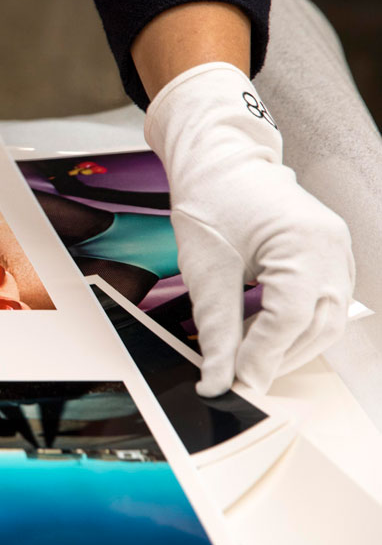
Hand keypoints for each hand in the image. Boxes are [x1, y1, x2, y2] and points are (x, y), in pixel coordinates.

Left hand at [145, 62, 354, 397]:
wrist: (221, 159)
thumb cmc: (212, 199)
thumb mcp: (205, 267)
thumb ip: (217, 327)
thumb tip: (217, 377)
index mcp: (306, 244)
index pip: (290, 320)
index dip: (261, 358)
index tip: (232, 385)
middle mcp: (334, 249)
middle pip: (317, 327)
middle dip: (277, 359)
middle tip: (238, 381)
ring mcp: (339, 252)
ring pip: (324, 322)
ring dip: (287, 347)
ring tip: (245, 360)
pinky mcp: (330, 256)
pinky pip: (321, 304)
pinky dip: (294, 326)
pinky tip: (261, 334)